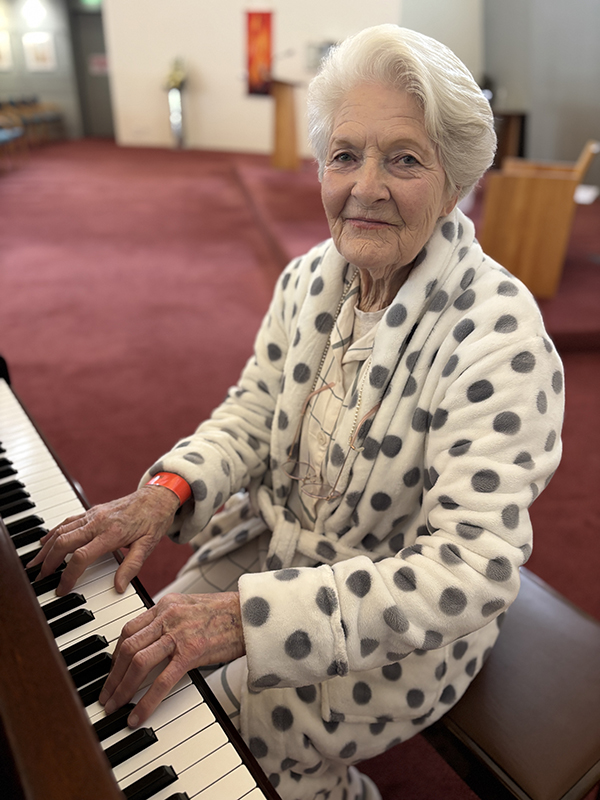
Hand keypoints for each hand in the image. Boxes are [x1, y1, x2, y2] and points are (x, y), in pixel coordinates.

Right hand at [27, 486, 179, 595]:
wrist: (157, 496)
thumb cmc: (153, 520)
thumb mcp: (148, 545)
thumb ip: (132, 566)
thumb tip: (118, 587)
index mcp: (112, 533)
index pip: (82, 556)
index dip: (68, 575)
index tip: (62, 589)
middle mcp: (98, 522)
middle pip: (64, 542)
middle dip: (49, 562)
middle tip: (40, 578)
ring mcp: (93, 515)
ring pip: (62, 530)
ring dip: (46, 547)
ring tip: (35, 563)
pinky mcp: (92, 511)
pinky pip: (67, 521)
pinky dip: (53, 532)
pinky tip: (45, 541)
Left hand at [100, 592, 244, 727]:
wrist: (254, 614)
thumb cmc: (227, 614)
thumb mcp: (192, 607)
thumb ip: (171, 620)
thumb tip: (154, 642)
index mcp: (166, 605)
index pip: (129, 629)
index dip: (115, 654)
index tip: (110, 672)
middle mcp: (168, 615)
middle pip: (127, 646)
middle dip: (112, 675)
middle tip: (104, 696)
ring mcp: (179, 633)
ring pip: (138, 662)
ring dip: (121, 689)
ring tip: (113, 707)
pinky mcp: (192, 652)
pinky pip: (162, 680)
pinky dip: (145, 701)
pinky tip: (136, 716)